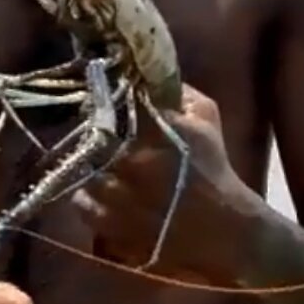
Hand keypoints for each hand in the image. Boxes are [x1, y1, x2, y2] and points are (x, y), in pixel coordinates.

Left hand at [73, 84, 243, 279]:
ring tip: (102, 168)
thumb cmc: (214, 169)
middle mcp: (130, 160)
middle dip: (95, 136)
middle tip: (101, 139)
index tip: (103, 103)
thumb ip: (178, 91)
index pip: (112, 104)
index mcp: (153, 129)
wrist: (222, 228)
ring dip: (90, 167)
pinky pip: (82, 203)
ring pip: (84, 170)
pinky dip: (88, 198)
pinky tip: (104, 194)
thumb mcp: (207, 118)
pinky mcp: (109, 224)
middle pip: (91, 137)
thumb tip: (147, 75)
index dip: (103, 102)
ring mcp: (116, 195)